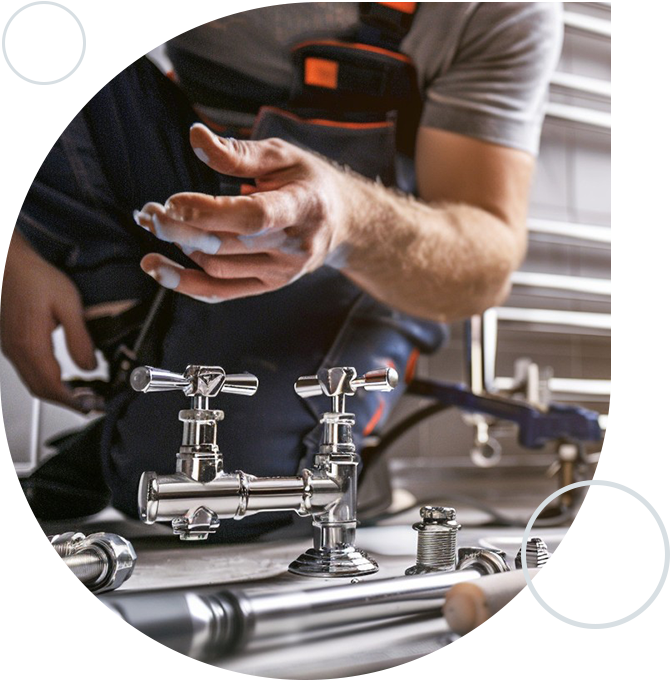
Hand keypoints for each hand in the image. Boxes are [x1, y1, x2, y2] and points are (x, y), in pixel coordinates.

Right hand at [0, 231, 96, 410]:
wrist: (9, 263)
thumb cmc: (35, 277)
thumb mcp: (68, 305)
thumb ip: (79, 339)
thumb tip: (90, 367)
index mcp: (31, 344)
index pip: (51, 386)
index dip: (73, 401)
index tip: (92, 407)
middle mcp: (17, 350)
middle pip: (41, 390)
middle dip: (67, 402)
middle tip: (92, 405)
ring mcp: (12, 348)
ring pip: (33, 383)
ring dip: (58, 393)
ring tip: (84, 394)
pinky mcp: (12, 342)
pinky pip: (29, 371)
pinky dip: (49, 381)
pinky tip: (65, 378)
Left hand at [133, 124, 349, 302]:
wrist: (342, 222)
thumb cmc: (309, 183)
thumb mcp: (283, 156)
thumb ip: (239, 153)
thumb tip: (196, 138)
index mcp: (303, 207)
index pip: (254, 217)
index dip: (209, 212)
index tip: (172, 201)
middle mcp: (294, 246)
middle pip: (227, 245)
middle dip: (180, 229)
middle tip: (148, 212)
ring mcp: (282, 272)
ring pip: (218, 268)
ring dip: (178, 249)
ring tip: (154, 224)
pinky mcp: (269, 286)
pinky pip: (222, 292)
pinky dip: (186, 283)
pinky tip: (160, 269)